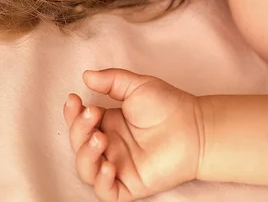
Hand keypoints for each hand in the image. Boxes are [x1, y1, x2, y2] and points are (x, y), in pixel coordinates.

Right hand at [64, 68, 201, 201]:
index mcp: (109, 123)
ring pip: (86, 169)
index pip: (80, 122)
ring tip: (101, 138)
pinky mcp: (130, 184)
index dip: (73, 113)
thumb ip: (111, 80)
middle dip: (78, 129)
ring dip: (86, 154)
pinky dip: (101, 181)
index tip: (75, 98)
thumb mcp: (136, 85)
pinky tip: (108, 165)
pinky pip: (105, 192)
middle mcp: (110, 145)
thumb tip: (86, 76)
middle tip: (92, 114)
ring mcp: (118, 165)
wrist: (194, 127)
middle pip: (79, 144)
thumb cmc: (168, 105)